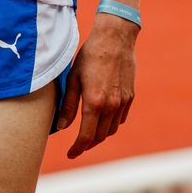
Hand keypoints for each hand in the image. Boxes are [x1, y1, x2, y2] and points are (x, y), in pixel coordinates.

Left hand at [55, 13, 136, 158]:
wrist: (116, 38)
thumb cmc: (90, 56)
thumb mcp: (73, 79)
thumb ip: (68, 105)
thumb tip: (61, 127)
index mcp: (94, 102)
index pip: (86, 136)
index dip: (77, 148)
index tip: (71, 154)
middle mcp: (111, 106)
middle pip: (100, 136)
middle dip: (88, 144)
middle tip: (77, 146)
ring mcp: (123, 102)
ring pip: (111, 129)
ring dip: (100, 136)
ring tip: (88, 135)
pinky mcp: (130, 96)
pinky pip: (120, 118)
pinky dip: (111, 124)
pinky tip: (102, 120)